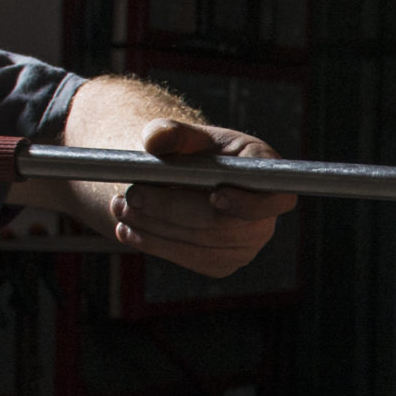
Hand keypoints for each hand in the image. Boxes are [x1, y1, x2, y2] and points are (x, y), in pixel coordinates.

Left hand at [111, 117, 297, 277]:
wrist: (186, 181)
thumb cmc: (192, 153)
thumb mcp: (184, 136)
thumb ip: (170, 132)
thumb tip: (156, 140)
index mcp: (266, 174)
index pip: (275, 198)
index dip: (250, 203)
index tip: (216, 196)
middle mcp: (264, 216)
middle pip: (222, 224)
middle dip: (171, 210)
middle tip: (131, 196)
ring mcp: (245, 245)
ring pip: (199, 243)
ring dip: (154, 228)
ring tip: (120, 208)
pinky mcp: (221, 263)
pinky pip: (188, 258)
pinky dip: (154, 244)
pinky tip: (129, 230)